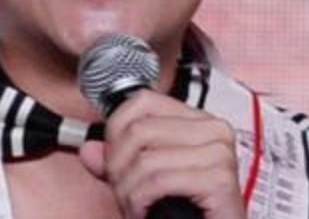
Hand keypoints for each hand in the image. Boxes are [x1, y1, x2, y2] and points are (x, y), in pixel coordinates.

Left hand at [78, 90, 245, 218]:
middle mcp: (213, 129)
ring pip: (146, 158)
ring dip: (128, 189)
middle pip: (140, 129)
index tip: (112, 157)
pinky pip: (159, 181)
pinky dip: (140, 200)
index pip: (143, 100)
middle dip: (118, 165)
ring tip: (131, 205)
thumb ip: (118, 162)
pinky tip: (142, 211)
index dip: (116, 128)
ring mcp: (219, 152)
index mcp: (198, 120)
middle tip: (120, 190)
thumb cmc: (188, 210)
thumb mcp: (147, 180)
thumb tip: (88, 150)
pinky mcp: (220, 180)